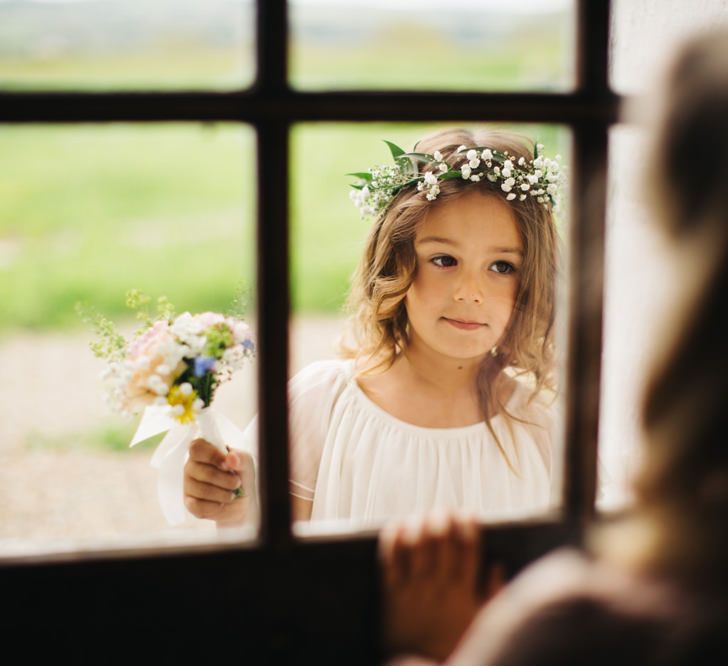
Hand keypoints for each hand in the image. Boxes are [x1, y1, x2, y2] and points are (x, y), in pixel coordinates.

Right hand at [183, 438, 256, 526]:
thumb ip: (240, 457)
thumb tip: (231, 458)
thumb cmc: (241, 475)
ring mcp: (188, 484)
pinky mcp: (189, 503)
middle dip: (225, 480)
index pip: (196, 447)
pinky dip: (215, 506)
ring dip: (223, 494)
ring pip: (202, 490)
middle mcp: (192, 466)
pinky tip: (221, 503)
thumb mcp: (245, 462)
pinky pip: (198, 506)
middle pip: (203, 471)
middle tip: (236, 483)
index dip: (212, 456)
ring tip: (232, 494)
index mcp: (203, 451)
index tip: (228, 465)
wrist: (243, 500)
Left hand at [379, 512, 488, 661]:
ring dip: (418, 524)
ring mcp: (413, 590)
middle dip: (443, 518)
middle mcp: (438, 587)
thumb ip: (493, 595)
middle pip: (441, 541)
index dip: (468, 526)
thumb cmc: (454, 647)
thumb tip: (498, 565)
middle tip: (443, 508)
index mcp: (463, 592)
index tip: (468, 513)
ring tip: (421, 513)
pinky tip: (395, 525)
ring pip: (415, 546)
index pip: (468, 549)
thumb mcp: (482, 625)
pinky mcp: (391, 595)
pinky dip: (392, 541)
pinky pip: (389, 562)